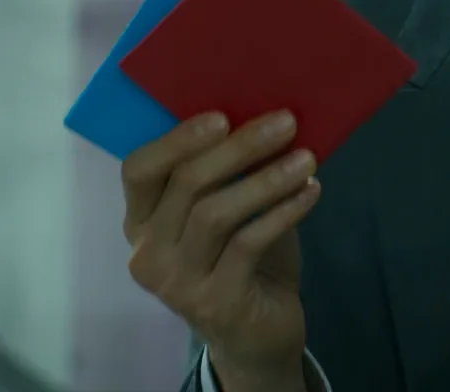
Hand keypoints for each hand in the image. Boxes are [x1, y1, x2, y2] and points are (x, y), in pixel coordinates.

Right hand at [122, 111, 320, 389]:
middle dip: (239, 147)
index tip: (223, 115)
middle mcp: (147, 252)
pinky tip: (311, 193)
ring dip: (267, 179)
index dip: (177, 139)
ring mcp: (176, 282)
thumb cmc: (244, 260)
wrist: (257, 335)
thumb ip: (231, 173)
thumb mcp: (230, 211)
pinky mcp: (214, 303)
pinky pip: (248, 244)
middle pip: (187, 184)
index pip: (139, 169)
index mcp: (142, 220)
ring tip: (307, 159)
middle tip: (285, 122)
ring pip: (215, 213)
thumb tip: (267, 114)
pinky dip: (283, 212)